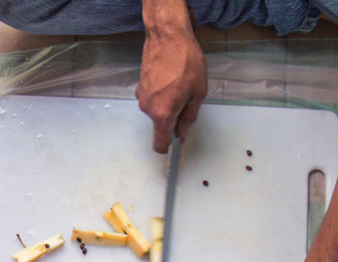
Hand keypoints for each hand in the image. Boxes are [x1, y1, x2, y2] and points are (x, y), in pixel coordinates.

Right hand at [136, 18, 206, 152]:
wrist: (168, 37)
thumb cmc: (185, 61)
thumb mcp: (198, 93)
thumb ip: (189, 117)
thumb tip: (183, 133)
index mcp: (163, 114)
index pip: (159, 144)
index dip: (167, 149)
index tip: (173, 149)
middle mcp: (149, 108)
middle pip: (160, 125)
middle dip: (172, 118)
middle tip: (186, 100)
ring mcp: (142, 97)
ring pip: (156, 110)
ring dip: (167, 103)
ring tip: (178, 84)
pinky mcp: (140, 86)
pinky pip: (152, 97)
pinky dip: (161, 93)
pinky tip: (170, 78)